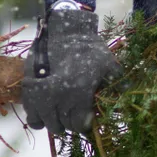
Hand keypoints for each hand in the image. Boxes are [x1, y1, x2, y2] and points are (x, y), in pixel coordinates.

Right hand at [21, 9, 120, 134]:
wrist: (64, 31)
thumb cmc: (90, 48)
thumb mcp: (109, 64)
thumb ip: (117, 83)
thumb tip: (127, 98)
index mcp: (79, 94)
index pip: (79, 125)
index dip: (84, 125)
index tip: (87, 120)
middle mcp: (59, 98)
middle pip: (63, 126)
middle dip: (70, 124)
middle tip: (74, 117)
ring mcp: (41, 95)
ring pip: (46, 123)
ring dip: (54, 123)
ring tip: (60, 117)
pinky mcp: (28, 89)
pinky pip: (30, 114)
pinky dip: (38, 118)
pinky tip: (45, 114)